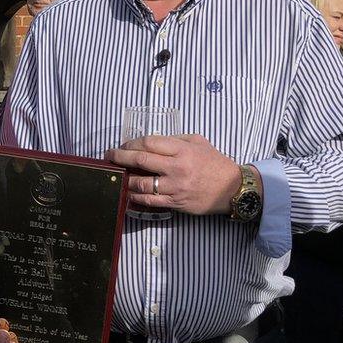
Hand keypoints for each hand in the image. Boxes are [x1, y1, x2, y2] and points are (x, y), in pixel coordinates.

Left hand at [106, 134, 241, 214]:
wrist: (233, 188)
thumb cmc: (215, 163)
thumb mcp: (198, 142)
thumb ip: (175, 139)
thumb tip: (150, 142)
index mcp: (182, 150)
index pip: (148, 143)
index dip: (131, 144)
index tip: (122, 145)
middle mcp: (177, 168)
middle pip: (140, 160)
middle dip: (120, 158)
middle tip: (109, 157)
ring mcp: (175, 187)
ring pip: (141, 183)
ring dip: (124, 179)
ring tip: (116, 176)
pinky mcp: (175, 202)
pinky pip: (149, 201)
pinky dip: (134, 197)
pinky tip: (126, 193)